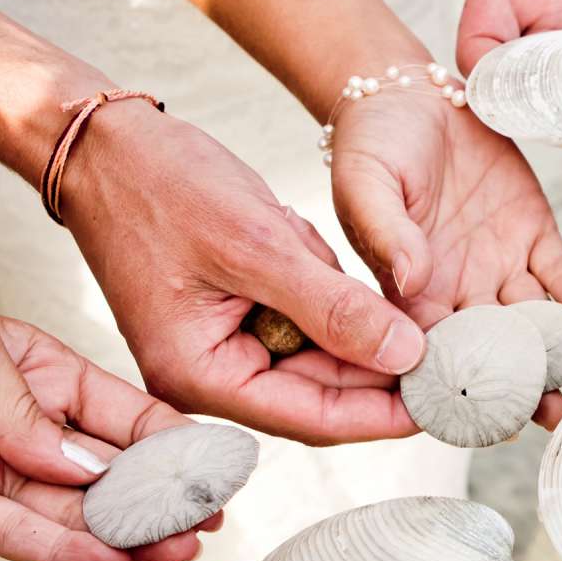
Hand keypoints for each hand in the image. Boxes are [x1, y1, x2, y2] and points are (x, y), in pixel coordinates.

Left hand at [0, 202, 210, 560]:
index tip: (217, 464)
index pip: (117, 407)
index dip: (168, 436)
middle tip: (209, 523)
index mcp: (29, 363)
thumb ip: (20, 402)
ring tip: (174, 552)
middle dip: (158, 495)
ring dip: (119, 532)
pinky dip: (56, 551)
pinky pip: (9, 534)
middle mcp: (11, 420)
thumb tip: (84, 464)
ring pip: (65, 508)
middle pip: (102, 467)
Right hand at [61, 104, 430, 444]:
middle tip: (454, 359)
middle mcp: (209, 376)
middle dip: (381, 371)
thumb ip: (333, 308)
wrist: (107, 144)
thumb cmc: (162, 186)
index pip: (314, 416)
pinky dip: (326, 295)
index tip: (446, 401)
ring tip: (402, 298)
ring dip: (353, 323)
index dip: (385, 412)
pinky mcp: (231, 317)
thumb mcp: (258, 245)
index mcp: (201, 376)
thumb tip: (405, 357)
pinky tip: (331, 259)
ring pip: (316, 359)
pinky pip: (299, 323)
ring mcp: (219, 348)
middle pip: (319, 396)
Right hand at [330, 84, 561, 422]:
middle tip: (551, 420)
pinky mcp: (529, 229)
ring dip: (557, 352)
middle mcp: (458, 288)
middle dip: (522, 386)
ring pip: (532, 319)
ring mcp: (496, 261)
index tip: (484, 416)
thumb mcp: (365, 184)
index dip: (461, 386)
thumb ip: (386, 235)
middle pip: (495, 349)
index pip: (436, 352)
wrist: (408, 93)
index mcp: (411, 292)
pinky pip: (555, 269)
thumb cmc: (372, 142)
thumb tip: (410, 281)